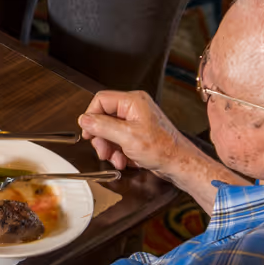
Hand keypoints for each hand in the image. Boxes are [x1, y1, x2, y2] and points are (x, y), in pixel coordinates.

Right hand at [78, 89, 192, 175]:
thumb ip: (102, 126)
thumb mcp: (127, 137)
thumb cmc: (163, 149)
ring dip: (109, 147)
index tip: (88, 132)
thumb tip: (84, 120)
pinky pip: (118, 139)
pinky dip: (117, 151)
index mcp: (133, 101)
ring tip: (115, 159)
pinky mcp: (137, 133)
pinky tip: (123, 160)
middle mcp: (134, 108)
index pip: (101, 100)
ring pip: (109, 131)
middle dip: (101, 137)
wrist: (179, 164)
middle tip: (102, 150)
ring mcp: (135, 121)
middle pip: (103, 117)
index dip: (91, 116)